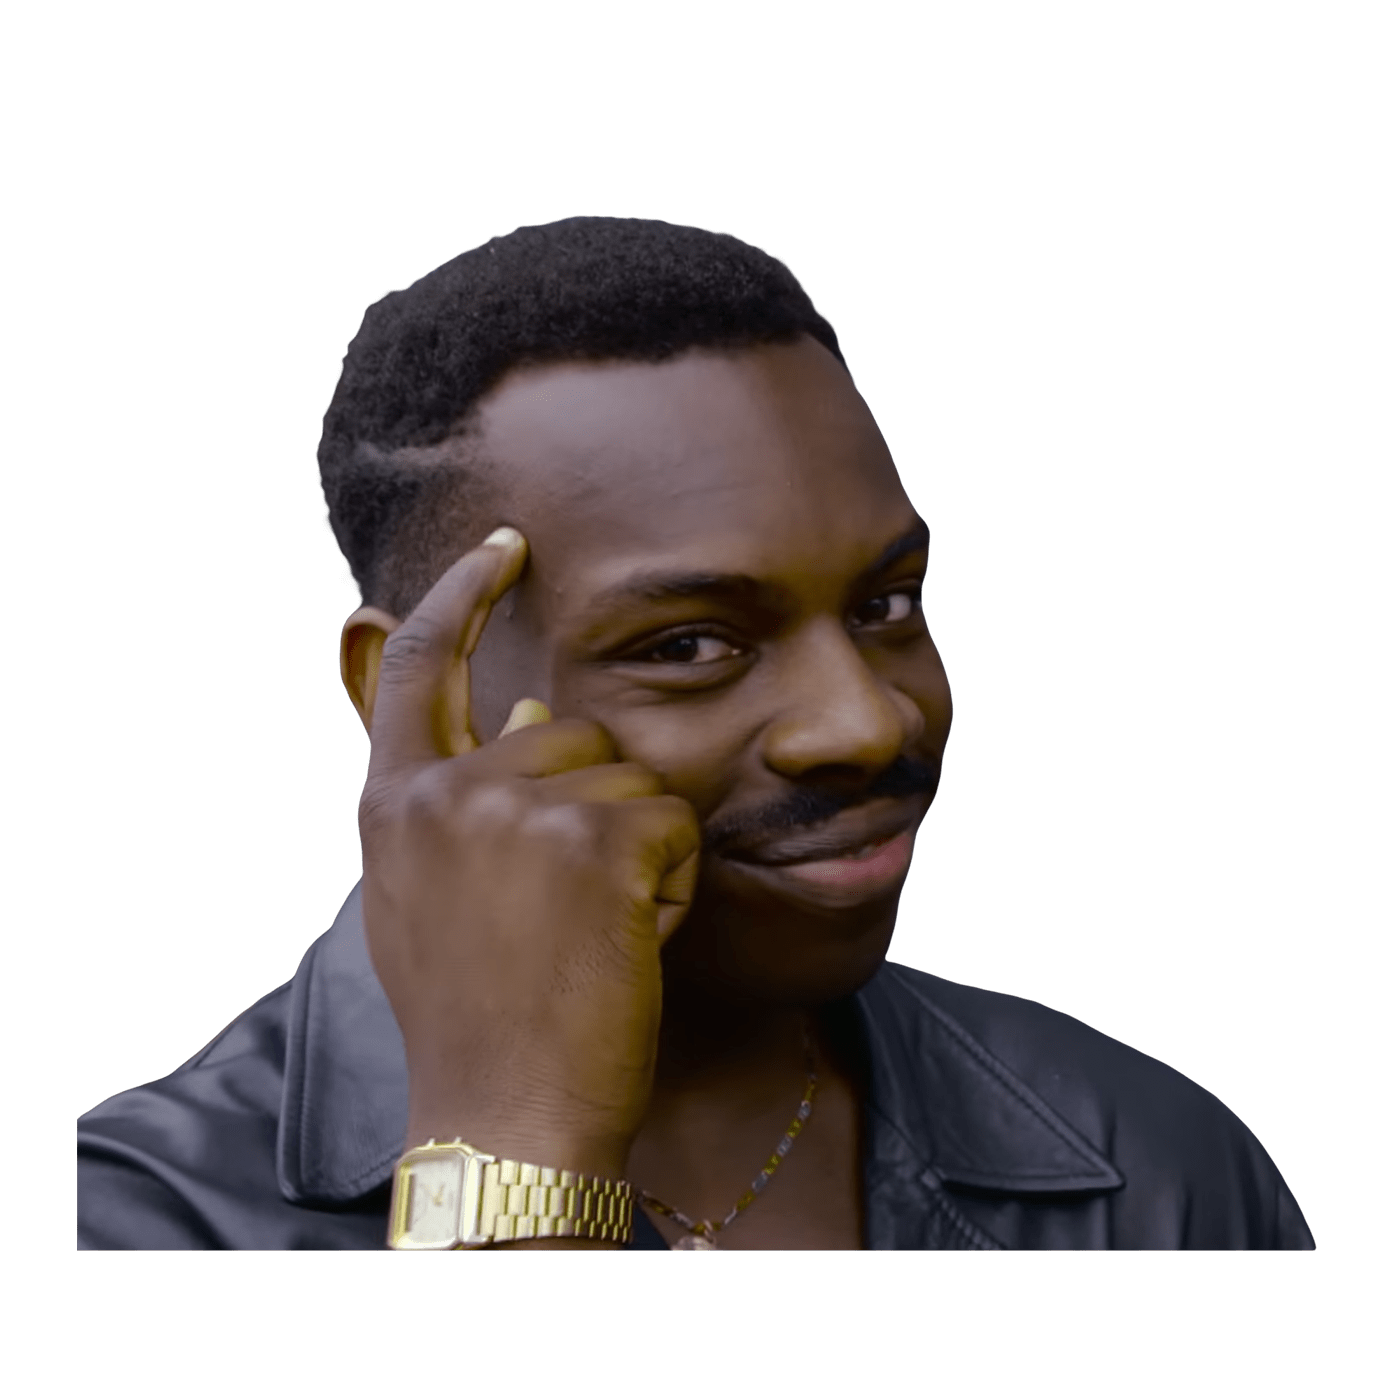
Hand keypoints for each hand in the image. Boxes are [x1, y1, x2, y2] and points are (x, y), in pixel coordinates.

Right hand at [356, 528, 699, 1185]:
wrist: (505, 1116)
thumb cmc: (479, 1017)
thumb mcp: (435, 900)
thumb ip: (460, 800)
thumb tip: (519, 702)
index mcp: (395, 805)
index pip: (414, 666)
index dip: (459, 595)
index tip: (505, 546)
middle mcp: (445, 791)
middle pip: (565, 731)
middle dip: (594, 807)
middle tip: (571, 911)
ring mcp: (517, 808)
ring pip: (629, 779)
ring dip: (634, 853)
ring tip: (592, 936)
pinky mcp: (596, 837)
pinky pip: (675, 824)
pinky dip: (671, 885)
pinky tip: (628, 944)